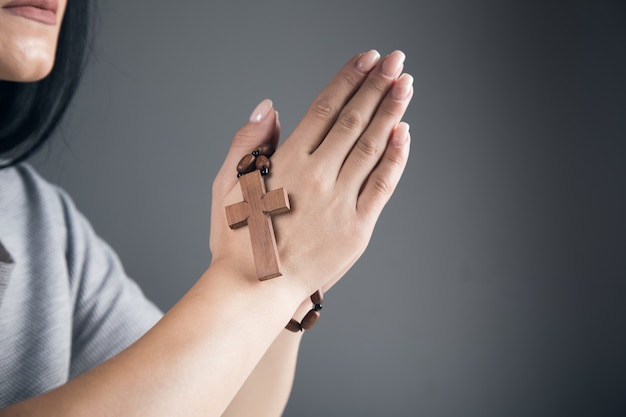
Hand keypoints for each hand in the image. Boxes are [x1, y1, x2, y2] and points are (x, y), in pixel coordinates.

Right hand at [210, 50, 411, 299]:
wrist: (255, 288)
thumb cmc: (238, 239)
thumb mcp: (227, 184)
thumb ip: (248, 142)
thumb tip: (270, 108)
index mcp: (288, 162)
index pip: (325, 108)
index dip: (349, 80)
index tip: (367, 60)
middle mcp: (318, 176)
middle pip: (354, 120)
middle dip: (377, 85)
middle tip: (396, 61)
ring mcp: (341, 202)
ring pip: (372, 146)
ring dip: (391, 112)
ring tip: (406, 84)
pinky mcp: (358, 228)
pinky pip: (382, 186)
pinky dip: (396, 158)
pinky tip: (404, 133)